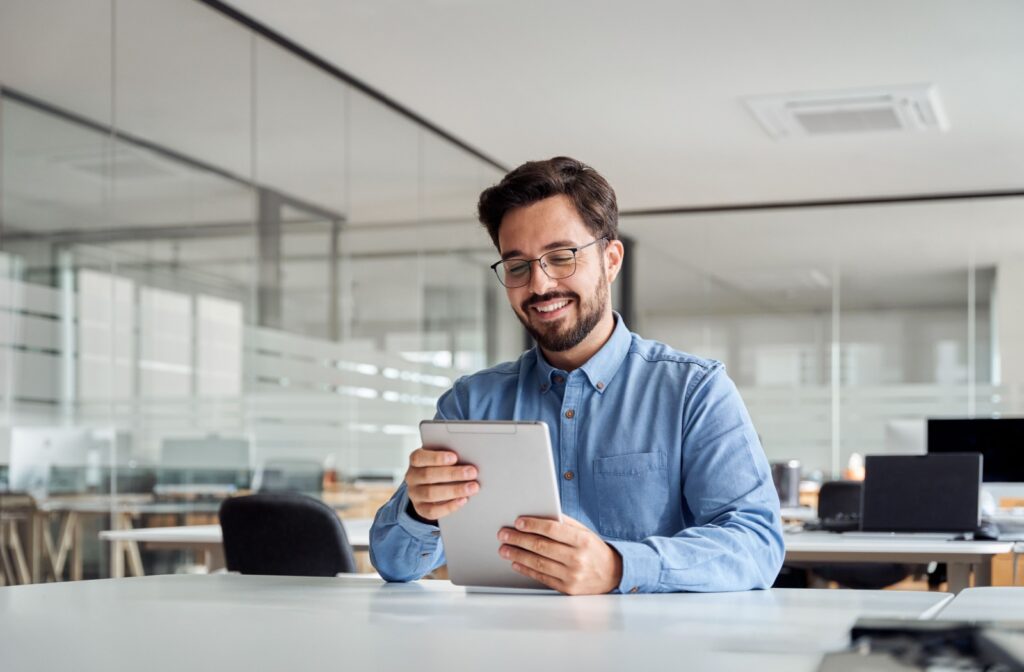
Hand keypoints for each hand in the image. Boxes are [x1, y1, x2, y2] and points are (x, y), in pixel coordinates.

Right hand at [404, 447, 478, 522]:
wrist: (432, 485)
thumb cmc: (441, 467)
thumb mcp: (442, 459)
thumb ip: (450, 457)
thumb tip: (468, 458)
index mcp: (416, 460)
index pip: (419, 458)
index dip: (437, 458)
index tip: (455, 457)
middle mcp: (412, 477)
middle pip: (428, 475)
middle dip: (452, 474)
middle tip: (472, 472)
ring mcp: (415, 494)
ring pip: (430, 494)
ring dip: (454, 490)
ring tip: (472, 488)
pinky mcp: (420, 509)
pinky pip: (433, 511)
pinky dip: (449, 506)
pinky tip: (463, 500)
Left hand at [497, 515, 622, 594]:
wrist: (612, 575)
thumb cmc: (593, 550)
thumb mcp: (584, 533)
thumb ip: (564, 524)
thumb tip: (539, 515)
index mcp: (582, 540)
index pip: (553, 529)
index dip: (533, 525)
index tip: (518, 522)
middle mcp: (577, 558)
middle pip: (541, 546)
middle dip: (519, 539)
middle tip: (503, 534)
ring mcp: (572, 576)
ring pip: (538, 563)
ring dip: (518, 555)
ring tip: (504, 548)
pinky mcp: (567, 589)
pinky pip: (542, 577)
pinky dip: (526, 569)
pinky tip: (516, 562)